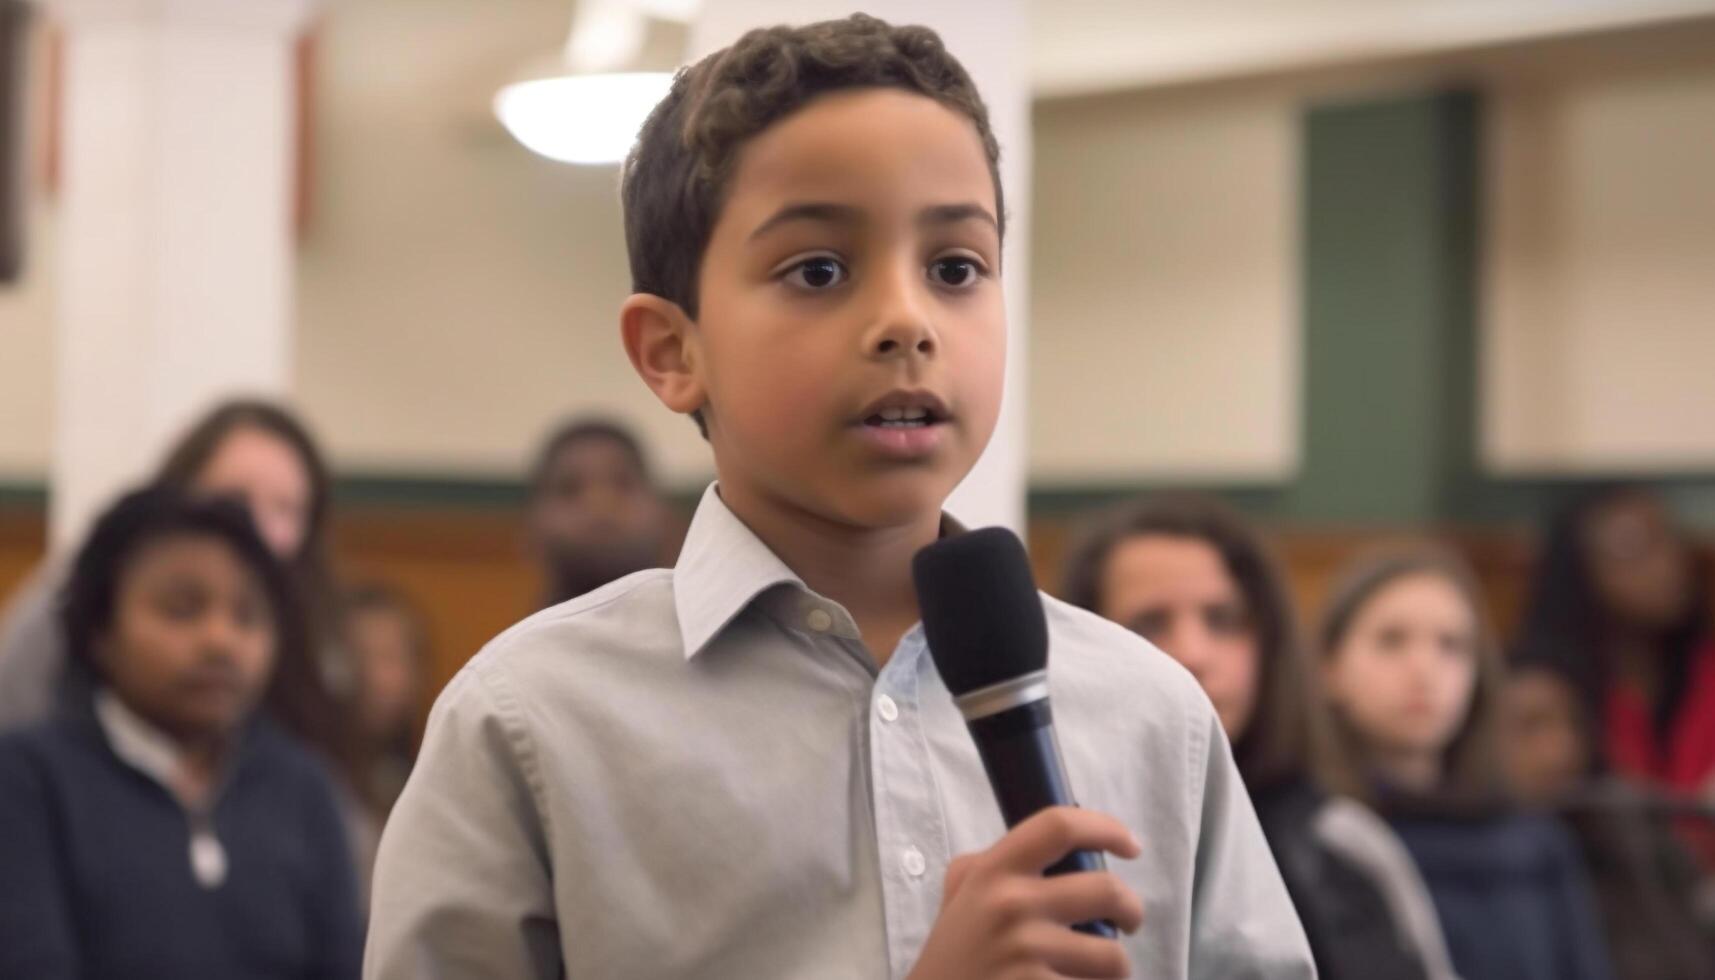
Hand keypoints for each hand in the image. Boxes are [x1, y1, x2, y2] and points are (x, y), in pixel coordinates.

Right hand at [907, 806, 1145, 979]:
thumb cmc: (953, 954)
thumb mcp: (959, 895)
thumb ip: (996, 864)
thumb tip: (1061, 846)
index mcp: (994, 872)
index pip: (1060, 826)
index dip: (1107, 828)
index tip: (1131, 846)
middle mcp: (1012, 905)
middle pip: (1108, 891)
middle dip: (1131, 911)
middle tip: (1127, 922)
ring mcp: (1027, 953)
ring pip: (1113, 955)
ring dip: (1115, 967)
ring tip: (1095, 970)